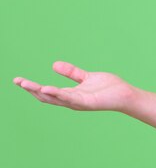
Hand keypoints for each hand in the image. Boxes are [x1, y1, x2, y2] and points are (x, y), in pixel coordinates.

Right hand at [14, 61, 135, 111]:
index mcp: (70, 94)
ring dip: (39, 91)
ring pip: (54, 98)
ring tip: (26, 84)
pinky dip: (57, 94)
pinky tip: (46, 88)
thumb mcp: (86, 77)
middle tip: (17, 81)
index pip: (46, 92)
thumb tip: (54, 64)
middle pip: (46, 97)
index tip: (18, 80)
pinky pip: (69, 98)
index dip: (32, 87)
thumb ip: (72, 72)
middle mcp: (71, 101)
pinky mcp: (86, 102)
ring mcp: (78, 103)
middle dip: (31, 89)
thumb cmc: (109, 87)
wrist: (125, 94)